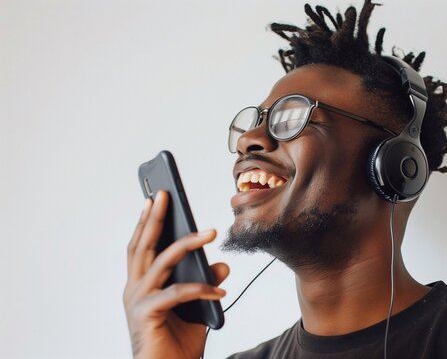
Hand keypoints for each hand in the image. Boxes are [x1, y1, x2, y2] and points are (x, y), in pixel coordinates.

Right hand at [123, 191, 228, 358]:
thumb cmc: (176, 343)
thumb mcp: (198, 308)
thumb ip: (206, 285)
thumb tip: (222, 265)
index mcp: (141, 285)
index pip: (142, 247)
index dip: (147, 222)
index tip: (154, 198)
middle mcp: (134, 289)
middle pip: (144, 245)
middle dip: (155, 217)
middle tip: (164, 194)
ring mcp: (137, 301)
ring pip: (162, 262)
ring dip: (187, 243)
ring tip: (210, 232)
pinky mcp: (145, 314)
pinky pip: (176, 292)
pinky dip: (200, 288)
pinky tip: (220, 289)